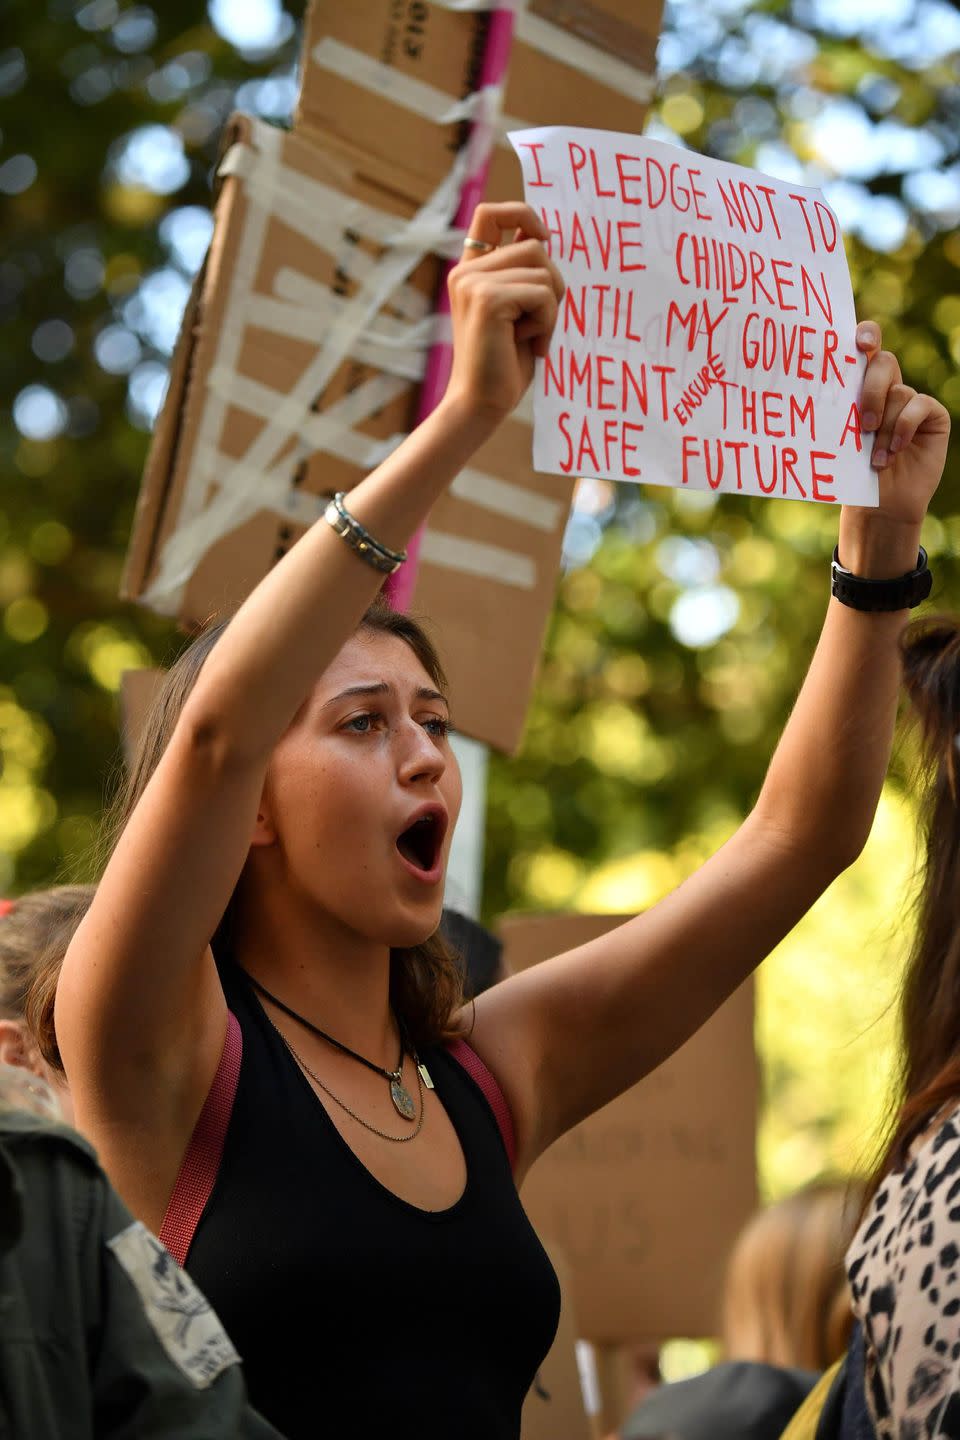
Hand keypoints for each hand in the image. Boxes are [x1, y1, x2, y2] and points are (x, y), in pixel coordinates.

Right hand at [444, 202, 563, 420]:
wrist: (481, 404)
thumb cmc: (504, 364)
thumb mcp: (517, 310)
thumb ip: (523, 275)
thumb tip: (545, 237)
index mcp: (471, 271)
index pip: (491, 213)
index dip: (522, 213)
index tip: (544, 238)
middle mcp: (467, 272)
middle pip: (534, 245)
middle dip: (552, 284)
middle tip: (541, 323)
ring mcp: (474, 283)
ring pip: (542, 268)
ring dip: (551, 307)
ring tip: (533, 337)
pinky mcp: (488, 299)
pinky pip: (542, 294)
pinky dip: (548, 322)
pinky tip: (532, 345)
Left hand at [856, 321, 949, 526]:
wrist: (878, 504)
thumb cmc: (853, 471)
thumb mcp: (841, 439)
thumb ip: (841, 411)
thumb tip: (819, 390)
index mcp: (860, 385)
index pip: (866, 346)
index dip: (866, 335)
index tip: (859, 343)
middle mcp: (888, 387)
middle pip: (884, 363)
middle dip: (872, 390)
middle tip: (864, 424)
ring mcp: (911, 400)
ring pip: (898, 393)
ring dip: (885, 428)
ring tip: (876, 458)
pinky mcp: (932, 415)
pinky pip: (919, 406)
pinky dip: (903, 428)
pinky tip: (895, 451)